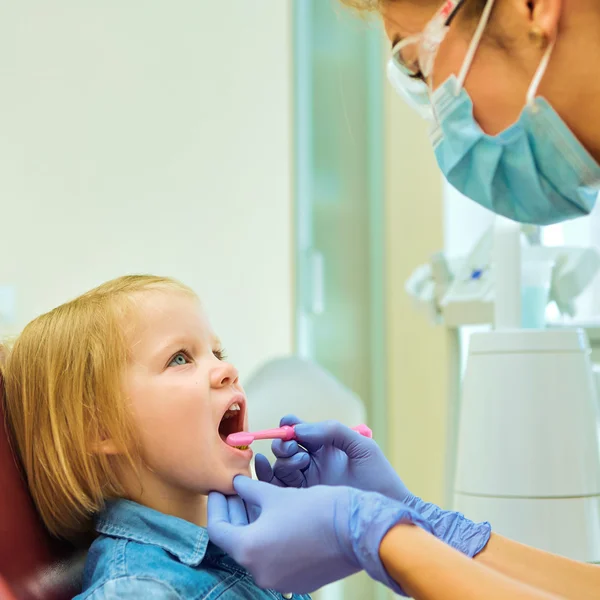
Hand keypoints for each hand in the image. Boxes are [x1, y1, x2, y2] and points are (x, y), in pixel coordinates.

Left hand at [207, 476, 431, 594]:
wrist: (358, 531)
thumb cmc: (315, 509)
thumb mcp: (277, 494)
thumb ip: (250, 490)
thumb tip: (237, 484)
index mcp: (249, 550)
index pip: (218, 528)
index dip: (216, 505)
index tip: (218, 488)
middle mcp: (260, 572)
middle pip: (236, 539)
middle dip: (235, 511)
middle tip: (236, 489)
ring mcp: (280, 580)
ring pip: (256, 547)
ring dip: (253, 522)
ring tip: (256, 496)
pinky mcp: (298, 580)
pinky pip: (274, 556)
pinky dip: (270, 536)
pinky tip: (276, 514)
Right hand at [255, 415, 409, 501]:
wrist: (385, 514)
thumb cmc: (379, 477)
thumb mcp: (361, 446)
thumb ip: (332, 430)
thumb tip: (299, 430)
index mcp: (325, 445)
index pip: (299, 430)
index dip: (289, 425)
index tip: (289, 426)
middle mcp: (312, 462)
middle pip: (285, 447)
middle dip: (284, 444)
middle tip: (295, 449)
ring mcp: (306, 482)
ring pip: (280, 465)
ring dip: (283, 460)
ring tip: (300, 463)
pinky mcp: (301, 501)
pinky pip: (277, 486)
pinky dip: (267, 475)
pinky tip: (267, 468)